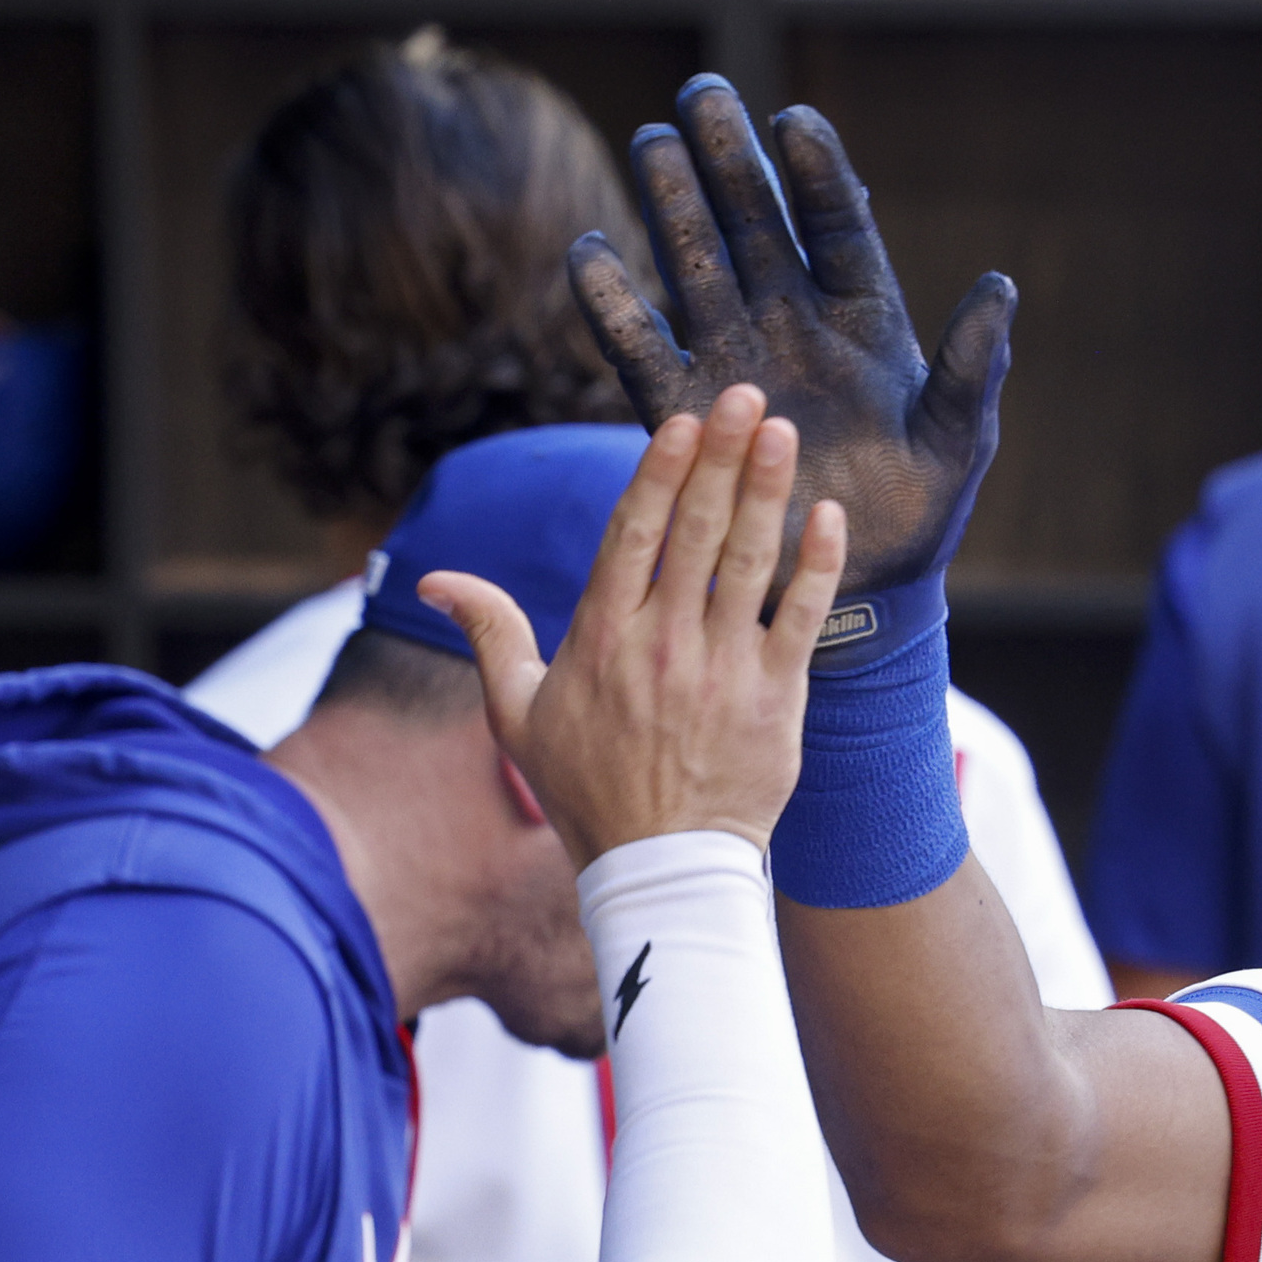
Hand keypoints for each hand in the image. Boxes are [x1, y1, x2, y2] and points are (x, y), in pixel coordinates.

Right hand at [422, 389, 844, 862]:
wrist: (661, 865)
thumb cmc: (586, 788)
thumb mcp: (517, 712)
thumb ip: (488, 632)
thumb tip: (432, 579)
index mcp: (600, 637)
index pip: (633, 534)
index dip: (661, 472)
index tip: (684, 420)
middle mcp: (662, 643)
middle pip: (697, 531)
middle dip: (723, 458)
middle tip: (749, 396)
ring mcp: (722, 669)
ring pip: (750, 563)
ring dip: (769, 492)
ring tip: (786, 433)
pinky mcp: (775, 698)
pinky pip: (801, 618)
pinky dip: (817, 567)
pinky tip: (829, 517)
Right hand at [570, 75, 1015, 630]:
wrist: (863, 585)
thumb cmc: (924, 509)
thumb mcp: (960, 438)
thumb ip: (973, 366)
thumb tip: (999, 286)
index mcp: (865, 322)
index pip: (838, 228)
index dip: (816, 174)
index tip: (792, 120)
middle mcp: (793, 325)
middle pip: (755, 227)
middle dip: (730, 163)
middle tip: (700, 92)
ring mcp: (735, 360)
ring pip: (696, 268)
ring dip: (672, 208)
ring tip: (652, 144)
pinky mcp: (688, 410)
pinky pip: (642, 349)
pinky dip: (613, 306)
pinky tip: (590, 254)